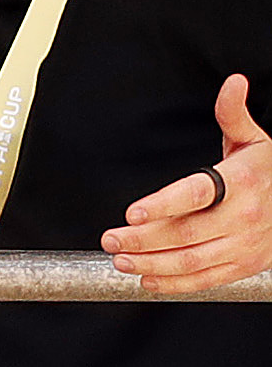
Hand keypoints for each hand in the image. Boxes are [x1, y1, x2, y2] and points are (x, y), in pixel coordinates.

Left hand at [104, 74, 271, 292]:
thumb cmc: (267, 170)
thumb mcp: (253, 140)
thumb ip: (233, 114)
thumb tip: (233, 82)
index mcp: (242, 183)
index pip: (197, 195)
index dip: (164, 205)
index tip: (132, 212)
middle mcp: (244, 217)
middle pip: (187, 234)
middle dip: (144, 240)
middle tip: (111, 240)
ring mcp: (246, 246)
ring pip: (193, 261)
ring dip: (153, 265)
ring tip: (121, 261)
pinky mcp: (245, 266)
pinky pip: (207, 280)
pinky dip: (176, 284)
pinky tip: (148, 280)